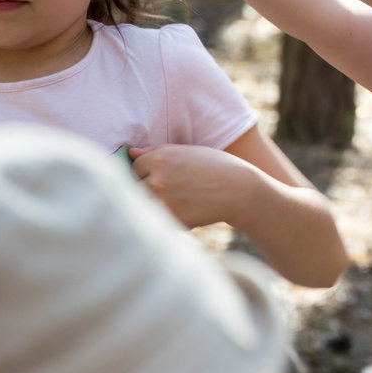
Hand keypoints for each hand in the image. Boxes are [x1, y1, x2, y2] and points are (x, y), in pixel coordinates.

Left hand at [129, 143, 251, 229]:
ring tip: (177, 201)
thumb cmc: (217, 167)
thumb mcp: (188, 152)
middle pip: (133, 187)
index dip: (145, 172)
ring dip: (153, 205)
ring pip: (143, 206)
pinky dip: (166, 218)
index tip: (161, 176)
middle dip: (145, 189)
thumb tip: (130, 152)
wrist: (241, 191)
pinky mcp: (171, 221)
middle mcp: (157, 180)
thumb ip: (156, 151)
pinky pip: (158, 220)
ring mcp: (163, 202)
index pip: (134, 167)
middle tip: (169, 190)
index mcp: (159, 159)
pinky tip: (186, 211)